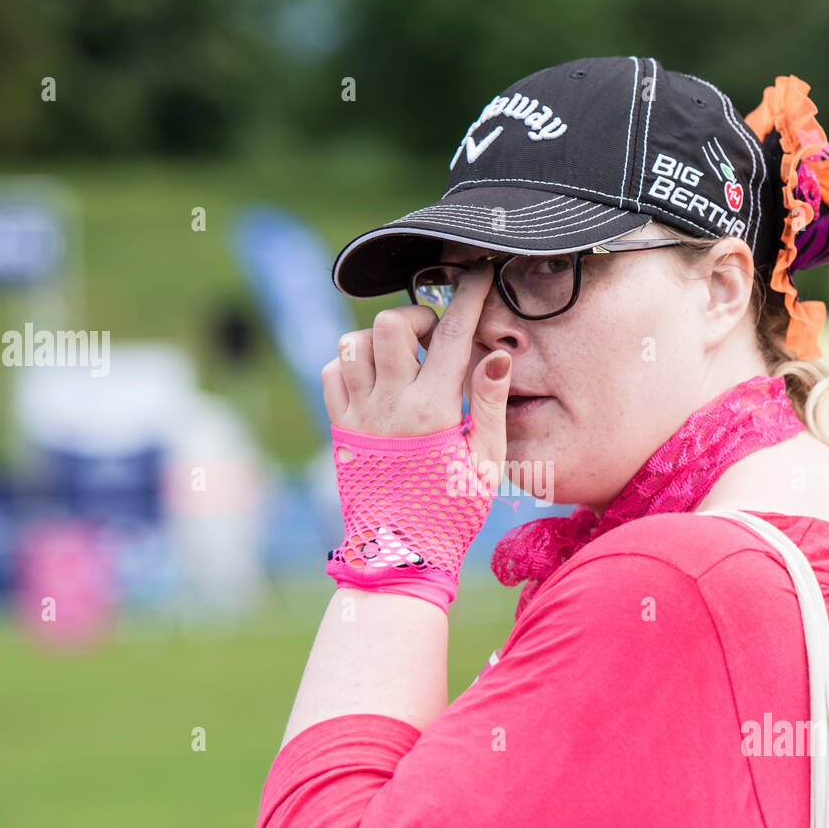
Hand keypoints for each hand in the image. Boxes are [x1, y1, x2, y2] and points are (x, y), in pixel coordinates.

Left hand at [320, 264, 510, 492]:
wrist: (399, 554)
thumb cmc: (452, 512)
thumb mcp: (485, 463)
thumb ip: (489, 405)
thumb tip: (497, 355)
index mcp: (433, 412)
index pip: (453, 336)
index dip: (468, 297)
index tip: (477, 273)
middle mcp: (389, 406)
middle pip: (389, 325)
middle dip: (416, 318)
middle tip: (434, 339)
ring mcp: (358, 415)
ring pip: (353, 343)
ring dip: (380, 340)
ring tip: (403, 359)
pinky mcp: (340, 428)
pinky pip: (331, 372)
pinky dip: (350, 363)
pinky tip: (374, 380)